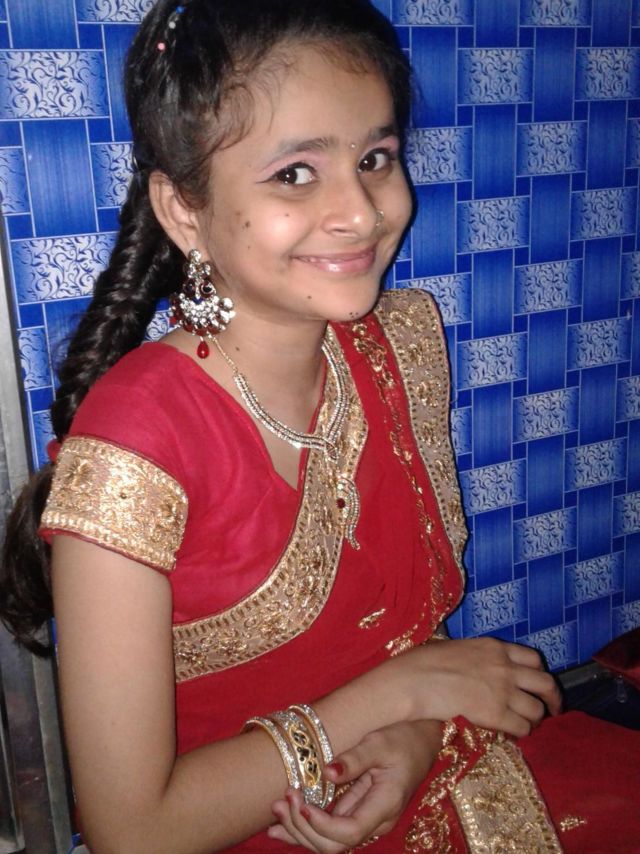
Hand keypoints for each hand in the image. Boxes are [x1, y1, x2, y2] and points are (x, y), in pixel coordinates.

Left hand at [268, 719, 441, 852]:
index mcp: (385, 805)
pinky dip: (304, 828)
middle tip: (282, 799)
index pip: (350, 832)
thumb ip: (355, 759)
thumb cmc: (403, 737)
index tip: (301, 802)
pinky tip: (279, 826)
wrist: (421, 739)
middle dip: (303, 828)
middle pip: (334, 845)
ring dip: (299, 830)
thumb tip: (328, 772)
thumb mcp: (380, 742)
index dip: (322, 824)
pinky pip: (328, 830)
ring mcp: (365, 820)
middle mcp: (375, 821)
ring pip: (328, 843)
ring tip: (276, 807)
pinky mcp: (355, 813)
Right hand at [397, 638, 561, 737]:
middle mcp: (505, 667)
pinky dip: (521, 733)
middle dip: (554, 699)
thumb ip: (475, 656)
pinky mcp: (496, 715)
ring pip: (537, 709)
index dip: (539, 674)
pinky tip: (512, 735)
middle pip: (546, 683)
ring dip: (534, 720)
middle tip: (553, 710)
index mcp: (494, 647)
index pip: (533, 658)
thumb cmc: (423, 662)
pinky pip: (522, 728)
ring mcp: (503, 691)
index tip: (537, 684)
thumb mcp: (456, 647)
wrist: (413, 680)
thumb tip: (475, 666)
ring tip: (527, 726)